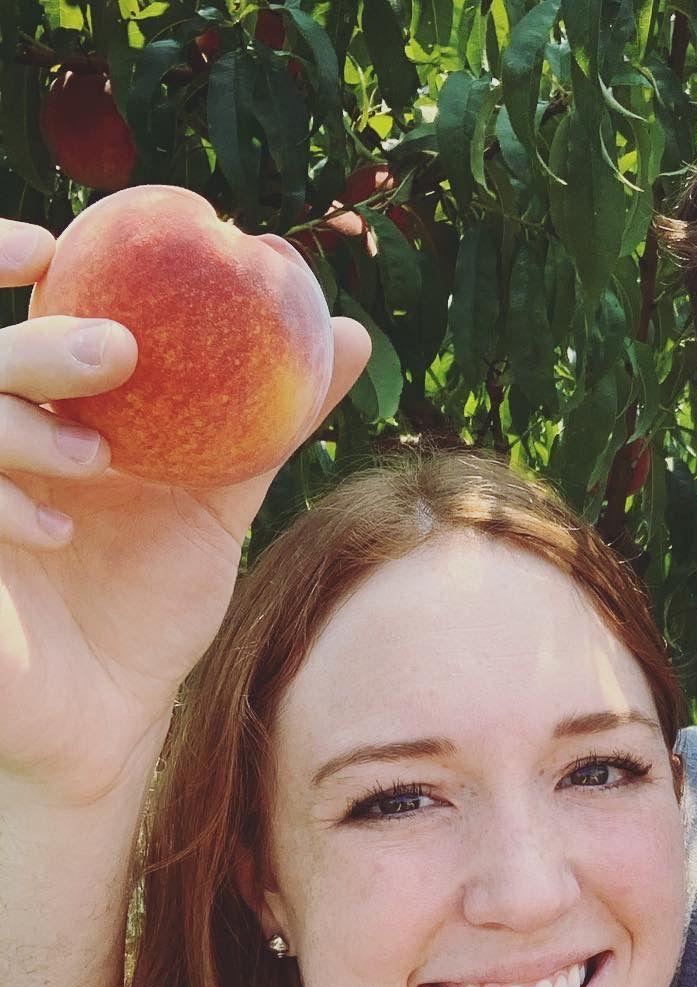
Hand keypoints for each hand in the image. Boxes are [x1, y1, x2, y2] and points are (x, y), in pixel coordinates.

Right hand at [0, 217, 370, 802]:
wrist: (111, 716)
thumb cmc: (151, 607)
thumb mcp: (216, 508)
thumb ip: (268, 425)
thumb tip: (346, 333)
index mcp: (46, 422)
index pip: (17, 323)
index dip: (8, 261)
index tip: (62, 243)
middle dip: (41, 346)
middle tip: (118, 353)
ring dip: (20, 425)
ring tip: (98, 462)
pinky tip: (57, 530)